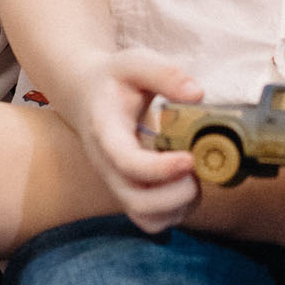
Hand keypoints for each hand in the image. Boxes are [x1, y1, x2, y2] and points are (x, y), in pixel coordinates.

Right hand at [70, 47, 203, 232]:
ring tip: (194, 175)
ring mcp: (118, 184)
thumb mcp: (134, 63)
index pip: (127, 163)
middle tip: (195, 165)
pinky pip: (153, 221)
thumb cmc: (114, 79)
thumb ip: (164, 74)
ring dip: (180, 206)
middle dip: (175, 194)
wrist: (86, 96)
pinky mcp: (130, 194)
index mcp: (106, 133)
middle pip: (137, 202)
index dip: (160, 168)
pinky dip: (177, 212)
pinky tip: (186, 183)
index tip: (189, 157)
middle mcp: (108, 167)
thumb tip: (198, 94)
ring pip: (148, 219)